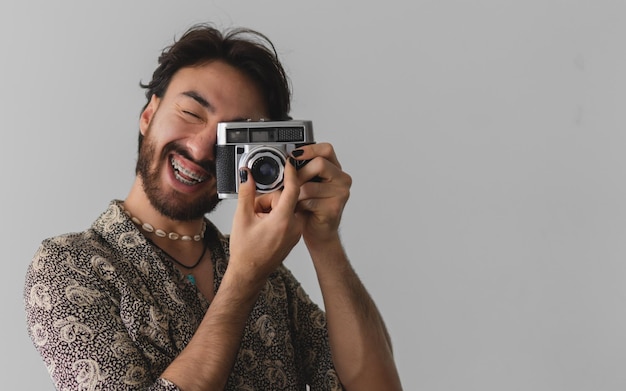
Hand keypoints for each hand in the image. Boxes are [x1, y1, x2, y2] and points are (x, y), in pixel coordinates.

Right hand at [227, 160, 302, 285]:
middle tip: (255, 210)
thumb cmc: (246, 251)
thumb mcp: (242, 218)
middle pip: (285, 198)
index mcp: (283, 220)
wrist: (250, 273)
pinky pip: (287, 216)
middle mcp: (294, 226)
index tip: (288, 162)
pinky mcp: (294, 234)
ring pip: (285, 206)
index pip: (292, 189)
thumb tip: (248, 175)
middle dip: (268, 199)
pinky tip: (264, 225)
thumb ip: (247, 193)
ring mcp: (295, 231)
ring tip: (257, 220)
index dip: (290, 173)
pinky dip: (276, 215)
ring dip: (271, 208)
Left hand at [291, 143, 351, 245]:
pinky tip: (298, 209)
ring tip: (292, 199)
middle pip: (319, 164)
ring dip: (296, 193)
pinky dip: (298, 205)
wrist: (319, 232)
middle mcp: (342, 179)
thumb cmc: (311, 207)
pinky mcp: (334, 207)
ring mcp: (341, 194)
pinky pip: (309, 201)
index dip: (310, 149)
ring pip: (310, 185)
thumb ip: (302, 170)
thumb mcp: (307, 183)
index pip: (326, 150)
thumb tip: (286, 159)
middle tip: (289, 183)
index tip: (293, 155)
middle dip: (299, 174)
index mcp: (335, 169)